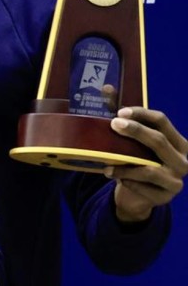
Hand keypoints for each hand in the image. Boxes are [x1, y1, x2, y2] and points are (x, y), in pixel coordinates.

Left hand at [106, 106, 187, 221]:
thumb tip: (106, 88)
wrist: (138, 196)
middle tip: (113, 124)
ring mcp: (176, 181)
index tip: (119, 112)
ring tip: (105, 161)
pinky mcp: (164, 198)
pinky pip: (141, 187)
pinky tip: (111, 174)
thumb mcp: (134, 142)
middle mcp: (183, 160)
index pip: (163, 121)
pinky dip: (124, 180)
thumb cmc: (137, 163)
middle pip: (159, 141)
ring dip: (124, 164)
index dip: (141, 114)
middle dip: (135, 131)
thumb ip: (124, 117)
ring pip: (149, 169)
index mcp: (178, 143)